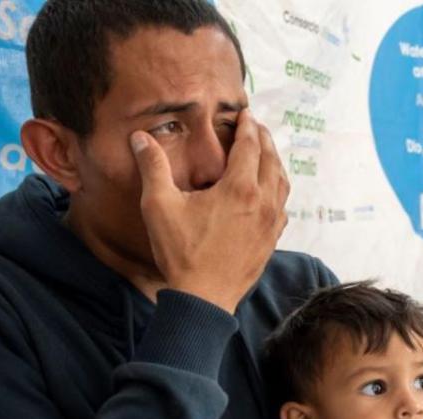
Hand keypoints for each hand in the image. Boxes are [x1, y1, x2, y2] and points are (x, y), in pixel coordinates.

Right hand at [130, 110, 289, 311]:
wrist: (204, 299)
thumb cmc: (181, 253)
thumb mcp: (160, 206)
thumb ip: (153, 167)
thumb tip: (140, 138)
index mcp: (240, 189)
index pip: (250, 146)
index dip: (248, 127)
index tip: (246, 114)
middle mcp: (263, 203)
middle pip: (271, 161)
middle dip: (265, 140)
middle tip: (257, 127)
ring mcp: (271, 225)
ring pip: (282, 184)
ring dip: (275, 164)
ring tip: (266, 154)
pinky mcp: (271, 242)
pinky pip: (282, 208)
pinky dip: (278, 191)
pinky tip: (269, 194)